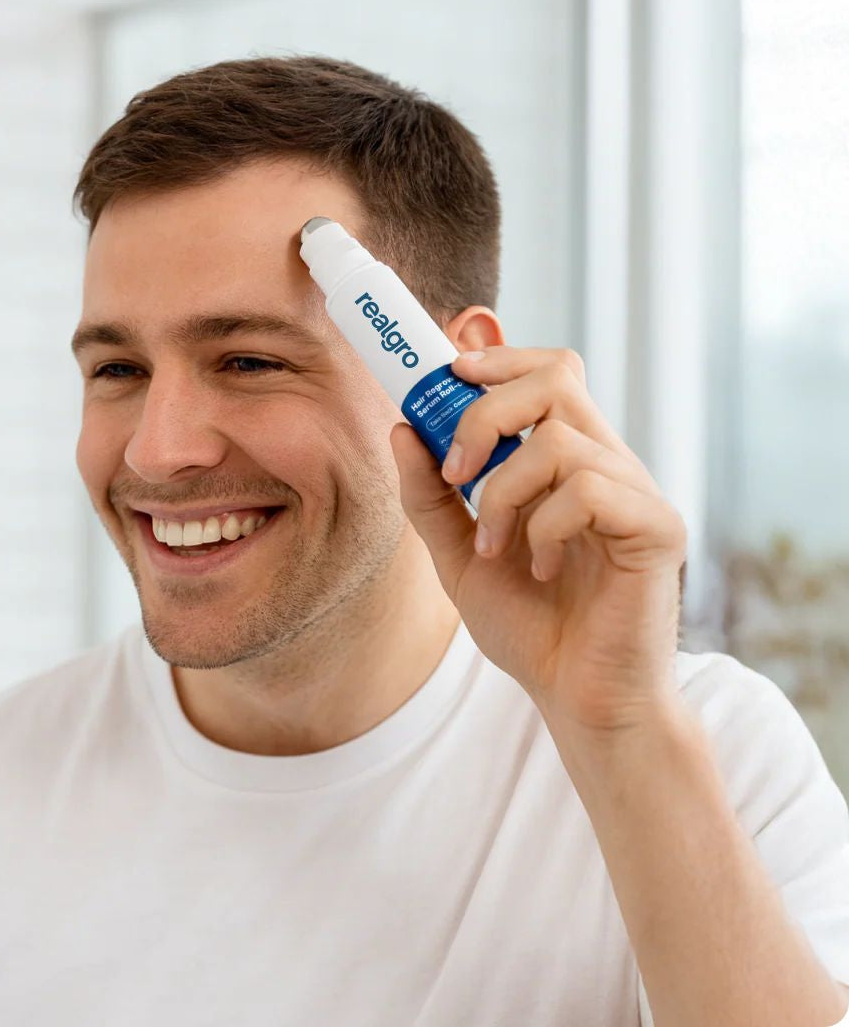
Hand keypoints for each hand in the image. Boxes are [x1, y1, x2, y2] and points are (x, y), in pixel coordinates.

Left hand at [388, 346, 687, 736]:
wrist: (577, 698)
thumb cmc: (530, 627)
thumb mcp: (457, 556)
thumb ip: (429, 498)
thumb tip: (401, 430)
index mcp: (566, 461)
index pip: (547, 373)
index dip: (499, 360)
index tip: (447, 377)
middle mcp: (605, 463)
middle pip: (555, 378)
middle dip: (485, 414)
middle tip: (455, 472)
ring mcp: (635, 492)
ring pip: (558, 439)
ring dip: (502, 494)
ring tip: (494, 547)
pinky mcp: (657, 528)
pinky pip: (589, 490)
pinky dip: (544, 529)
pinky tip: (544, 569)